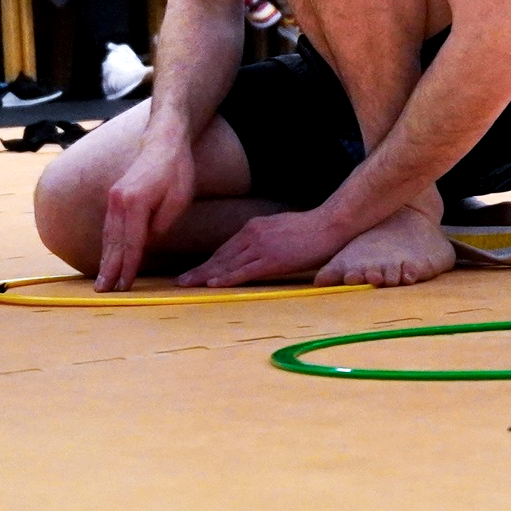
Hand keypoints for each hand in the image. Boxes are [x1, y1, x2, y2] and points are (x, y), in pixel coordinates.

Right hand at [96, 125, 196, 291]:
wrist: (163, 141)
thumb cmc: (176, 170)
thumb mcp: (178, 199)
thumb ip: (162, 224)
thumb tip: (147, 242)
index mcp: (135, 202)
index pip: (131, 243)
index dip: (128, 267)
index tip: (125, 287)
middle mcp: (118, 200)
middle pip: (114, 242)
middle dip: (109, 269)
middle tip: (103, 292)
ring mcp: (113, 198)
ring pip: (108, 235)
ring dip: (105, 259)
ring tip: (101, 281)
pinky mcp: (114, 197)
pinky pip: (109, 227)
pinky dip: (107, 245)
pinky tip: (106, 258)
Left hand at [177, 207, 339, 288]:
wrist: (329, 224)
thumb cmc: (310, 230)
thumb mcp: (279, 229)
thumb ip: (264, 239)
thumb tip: (254, 252)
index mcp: (253, 228)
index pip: (225, 249)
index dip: (208, 262)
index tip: (194, 272)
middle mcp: (252, 235)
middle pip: (220, 256)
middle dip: (200, 270)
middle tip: (180, 282)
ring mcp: (261, 246)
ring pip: (227, 264)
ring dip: (205, 276)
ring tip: (188, 285)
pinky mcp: (272, 259)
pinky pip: (244, 271)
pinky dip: (227, 278)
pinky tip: (213, 284)